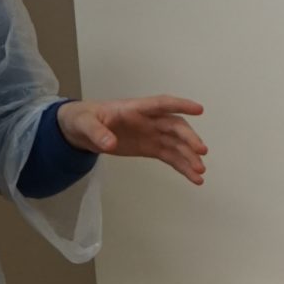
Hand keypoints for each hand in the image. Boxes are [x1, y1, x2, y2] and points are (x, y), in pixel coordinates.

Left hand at [57, 95, 207, 183]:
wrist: (83, 130)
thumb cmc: (85, 119)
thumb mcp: (85, 124)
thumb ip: (98, 133)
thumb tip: (110, 144)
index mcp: (135, 108)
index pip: (162, 104)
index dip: (180, 105)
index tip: (199, 110)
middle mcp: (149, 120)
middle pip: (175, 127)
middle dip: (189, 138)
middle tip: (201, 153)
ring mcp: (152, 134)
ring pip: (177, 144)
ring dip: (190, 157)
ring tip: (200, 173)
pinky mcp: (151, 148)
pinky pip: (171, 157)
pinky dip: (183, 167)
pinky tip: (194, 178)